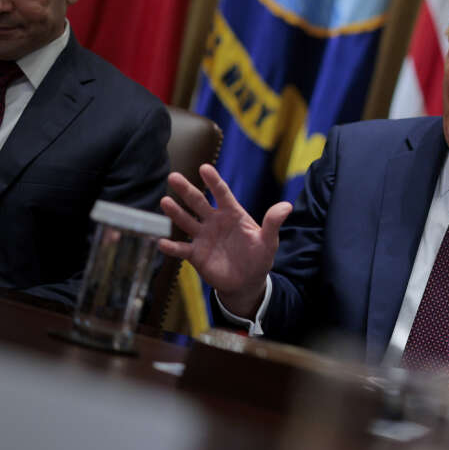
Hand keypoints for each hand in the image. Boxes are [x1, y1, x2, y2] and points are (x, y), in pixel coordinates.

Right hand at [159, 164, 291, 316]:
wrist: (247, 282)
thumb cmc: (258, 257)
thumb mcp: (268, 241)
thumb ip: (273, 223)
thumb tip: (287, 206)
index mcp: (232, 214)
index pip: (222, 193)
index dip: (214, 181)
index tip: (205, 168)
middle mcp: (214, 221)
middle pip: (198, 202)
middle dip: (186, 190)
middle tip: (173, 177)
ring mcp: (203, 236)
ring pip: (186, 221)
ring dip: (175, 213)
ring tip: (165, 202)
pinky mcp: (196, 254)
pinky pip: (181, 249)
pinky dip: (171, 246)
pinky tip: (161, 241)